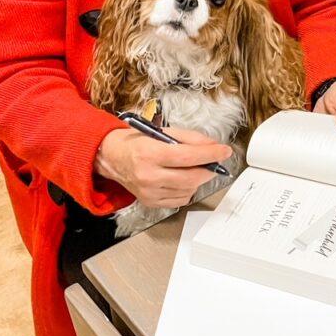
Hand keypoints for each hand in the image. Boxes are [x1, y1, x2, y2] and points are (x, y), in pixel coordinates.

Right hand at [95, 126, 232, 207]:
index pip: (188, 156)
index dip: (210, 154)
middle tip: (215, 162)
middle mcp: (148, 176)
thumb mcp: (163, 132)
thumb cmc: (136, 142)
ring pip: (188, 190)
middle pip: (191, 178)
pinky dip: (188, 190)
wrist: (111, 157)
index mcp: (150, 154)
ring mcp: (149, 192)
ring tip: (194, 168)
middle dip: (209, 169)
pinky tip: (183, 179)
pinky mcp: (151, 202)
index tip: (224, 151)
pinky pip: (180, 200)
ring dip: (199, 179)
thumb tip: (213, 146)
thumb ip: (190, 138)